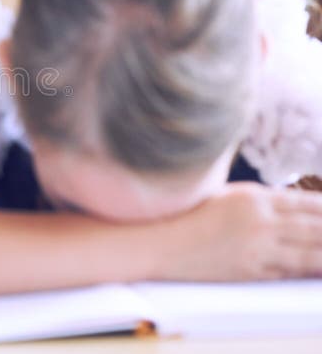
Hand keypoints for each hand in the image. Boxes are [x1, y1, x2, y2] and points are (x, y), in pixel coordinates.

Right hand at [156, 183, 321, 280]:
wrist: (163, 244)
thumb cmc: (188, 215)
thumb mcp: (226, 197)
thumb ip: (260, 201)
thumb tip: (292, 208)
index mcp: (254, 197)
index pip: (307, 202)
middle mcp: (261, 221)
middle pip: (315, 227)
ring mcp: (258, 248)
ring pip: (311, 254)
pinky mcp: (252, 270)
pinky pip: (290, 272)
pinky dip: (308, 271)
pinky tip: (317, 270)